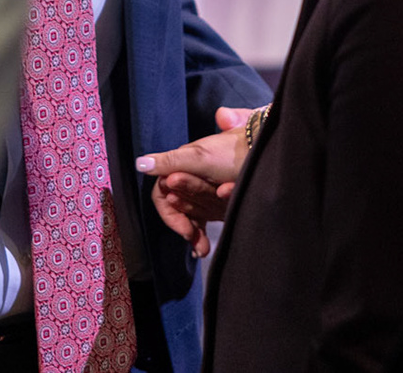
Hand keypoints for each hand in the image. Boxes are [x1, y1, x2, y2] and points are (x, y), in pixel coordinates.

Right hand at [133, 106, 256, 257]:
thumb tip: (138, 163)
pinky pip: (208, 218)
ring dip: (196, 234)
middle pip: (179, 208)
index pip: (163, 193)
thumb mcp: (198, 157)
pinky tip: (208, 245)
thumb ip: (168, 161)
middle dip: (185, 227)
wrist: (264, 152)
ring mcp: (208, 189)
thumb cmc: (232, 153)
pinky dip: (206, 232)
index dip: (170, 213)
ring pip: (193, 215)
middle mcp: (193, 177)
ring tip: (203, 249)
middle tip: (197, 244)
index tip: (184, 230)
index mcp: (183, 165)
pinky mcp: (222, 199)